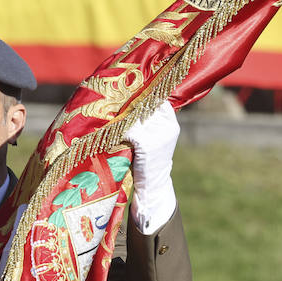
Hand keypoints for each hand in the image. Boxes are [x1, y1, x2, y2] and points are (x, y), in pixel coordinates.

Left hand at [125, 102, 178, 233]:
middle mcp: (168, 127)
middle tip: (113, 103)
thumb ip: (150, 120)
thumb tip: (131, 101)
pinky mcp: (148, 145)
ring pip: (135, 118)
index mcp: (171, 123)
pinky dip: (120, 131)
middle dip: (129, 106)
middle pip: (144, 107)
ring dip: (121, 117)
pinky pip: (130, 131)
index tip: (129, 96)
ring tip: (110, 117)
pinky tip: (112, 132)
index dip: (142, 97)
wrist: (154, 183)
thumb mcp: (157, 137)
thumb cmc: (151, 158)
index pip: (157, 100)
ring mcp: (159, 136)